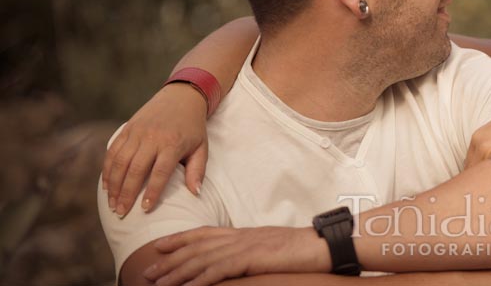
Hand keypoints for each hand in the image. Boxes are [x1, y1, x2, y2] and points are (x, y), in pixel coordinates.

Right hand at [102, 82, 208, 216]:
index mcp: (172, 143)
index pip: (160, 172)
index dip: (152, 192)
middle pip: (135, 169)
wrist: (182, 96)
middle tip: (121, 212)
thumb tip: (195, 193)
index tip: (145, 210)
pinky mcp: (127, 128)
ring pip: (120, 161)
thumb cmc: (193, 127)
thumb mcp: (201, 147)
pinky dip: (107, 169)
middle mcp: (152, 137)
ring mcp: (137, 132)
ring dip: (114, 184)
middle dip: (127, 193)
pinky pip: (113, 150)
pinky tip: (106, 186)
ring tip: (112, 204)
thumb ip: (197, 170)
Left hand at [144, 226, 328, 285]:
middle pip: (196, 246)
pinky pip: (219, 270)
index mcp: (242, 233)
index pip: (204, 233)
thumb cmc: (298, 250)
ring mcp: (244, 246)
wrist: (318, 245)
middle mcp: (238, 237)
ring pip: (202, 258)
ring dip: (177, 272)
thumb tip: (235, 263)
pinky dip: (200, 279)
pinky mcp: (251, 258)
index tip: (159, 246)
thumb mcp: (268, 249)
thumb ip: (248, 252)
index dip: (180, 239)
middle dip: (170, 259)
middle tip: (147, 272)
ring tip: (158, 283)